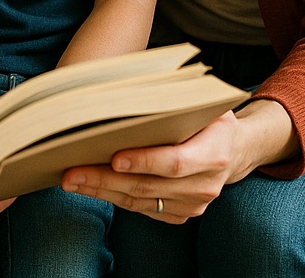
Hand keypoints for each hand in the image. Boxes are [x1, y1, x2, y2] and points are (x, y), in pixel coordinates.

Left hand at [61, 112, 241, 223]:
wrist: (233, 150)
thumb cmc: (207, 116)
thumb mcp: (201, 101)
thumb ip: (173, 99)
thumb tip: (125, 89)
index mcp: (213, 154)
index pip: (175, 162)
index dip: (145, 162)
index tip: (114, 158)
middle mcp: (205, 186)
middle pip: (148, 186)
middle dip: (105, 180)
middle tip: (71, 173)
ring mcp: (192, 205)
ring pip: (140, 201)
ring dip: (102, 191)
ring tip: (70, 179)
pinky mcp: (179, 214)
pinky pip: (141, 208)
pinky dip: (113, 198)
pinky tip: (89, 187)